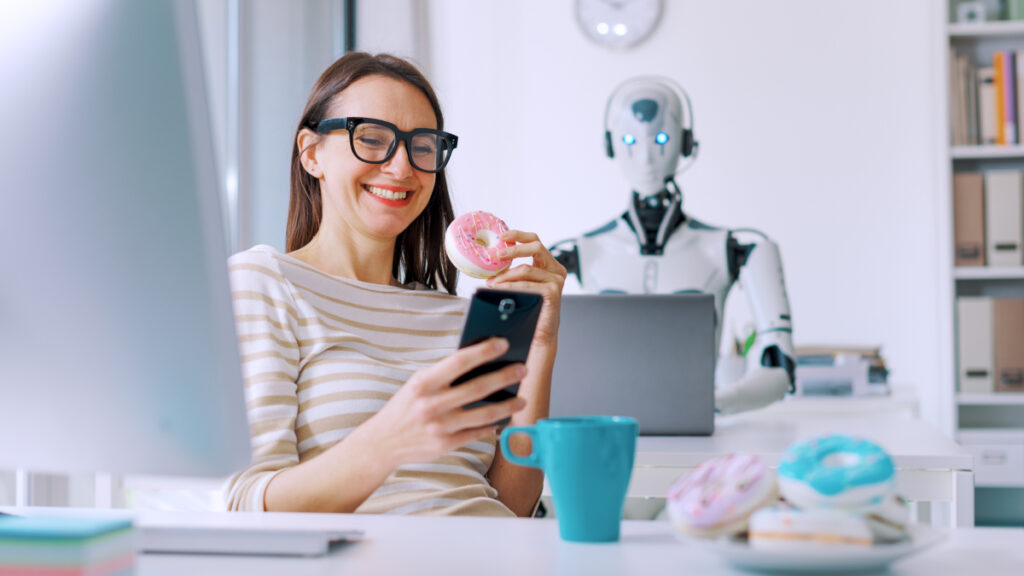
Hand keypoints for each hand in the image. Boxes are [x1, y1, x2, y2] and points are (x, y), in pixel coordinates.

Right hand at [364, 337, 527, 469]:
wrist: (382, 442)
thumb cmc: (405, 407)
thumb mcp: (417, 384)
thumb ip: (444, 375)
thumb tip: (480, 362)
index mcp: (423, 383)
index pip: (459, 361)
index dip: (484, 351)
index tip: (503, 343)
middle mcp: (432, 404)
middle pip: (477, 387)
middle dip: (505, 377)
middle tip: (522, 370)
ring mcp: (440, 427)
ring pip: (483, 414)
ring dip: (507, 406)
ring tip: (522, 399)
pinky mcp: (445, 445)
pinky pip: (477, 433)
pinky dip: (493, 425)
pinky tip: (503, 418)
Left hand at [487, 230, 566, 348]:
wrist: (538, 335)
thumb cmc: (528, 310)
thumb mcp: (519, 285)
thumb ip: (511, 272)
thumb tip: (490, 264)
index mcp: (547, 265)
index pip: (535, 241)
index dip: (519, 235)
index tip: (502, 236)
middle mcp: (555, 270)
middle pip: (536, 247)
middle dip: (514, 249)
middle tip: (496, 255)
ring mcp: (556, 281)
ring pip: (526, 269)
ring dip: (505, 275)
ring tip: (492, 283)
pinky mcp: (553, 292)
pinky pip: (527, 284)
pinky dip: (510, 286)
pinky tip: (499, 290)